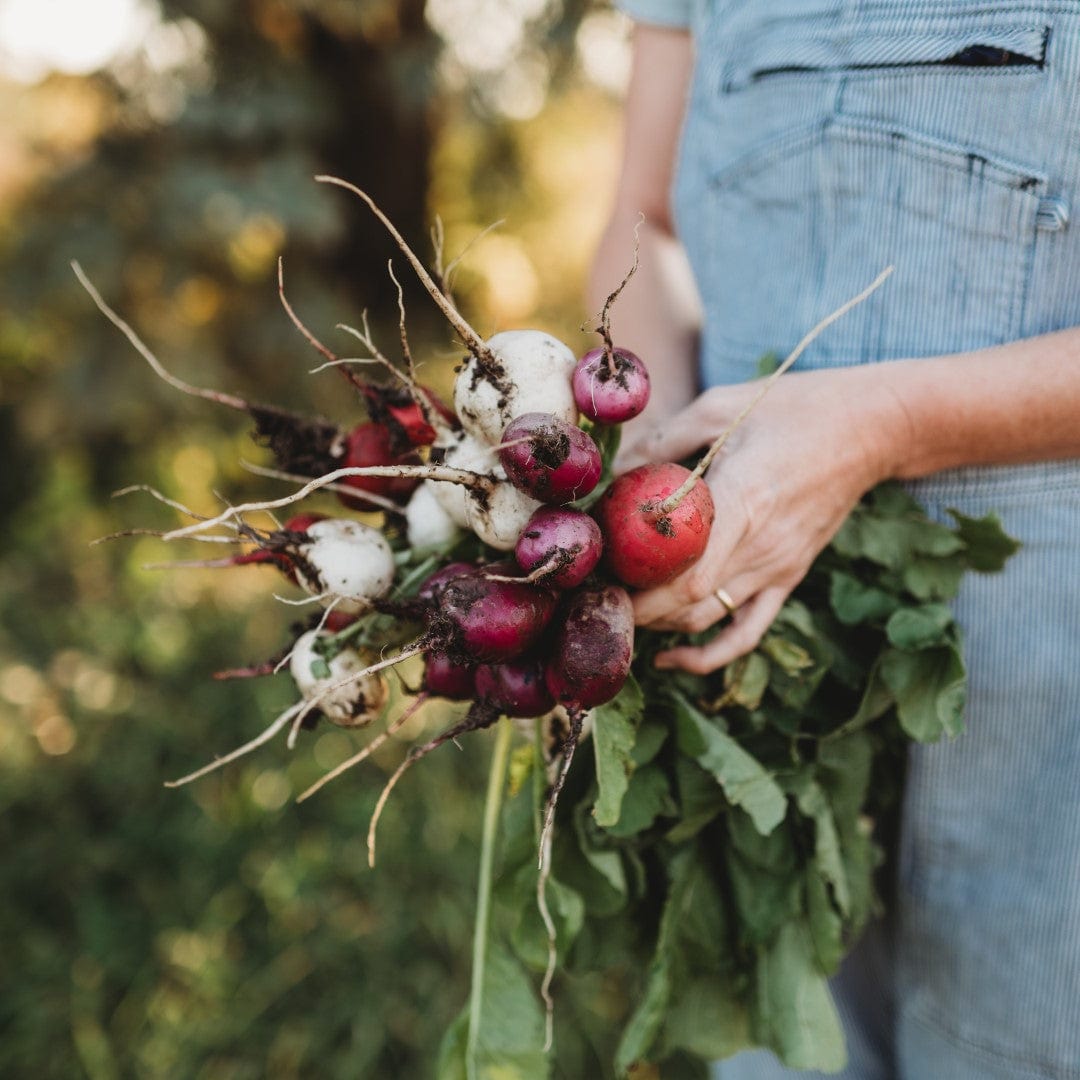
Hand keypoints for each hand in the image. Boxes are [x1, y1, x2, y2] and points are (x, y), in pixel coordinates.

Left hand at [621, 366, 901, 672]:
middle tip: (595, 592)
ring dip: (659, 625)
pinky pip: (746, 633)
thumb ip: (664, 441)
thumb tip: (616, 473)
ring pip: (706, 622)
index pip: (683, 569)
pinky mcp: (787, 578)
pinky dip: (708, 656)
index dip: (634, 584)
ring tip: (620, 609)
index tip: (597, 574)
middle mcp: (761, 546)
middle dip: (634, 607)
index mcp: (743, 499)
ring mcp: (777, 568)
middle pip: (686, 604)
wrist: (871, 427)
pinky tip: (672, 659)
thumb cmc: (793, 407)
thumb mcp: (721, 407)